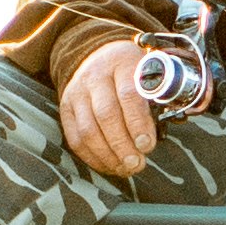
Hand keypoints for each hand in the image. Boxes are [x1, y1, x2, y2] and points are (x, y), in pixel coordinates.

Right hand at [58, 43, 164, 179]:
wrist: (99, 56)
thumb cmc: (132, 72)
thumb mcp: (149, 72)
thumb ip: (156, 97)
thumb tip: (159, 132)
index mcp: (122, 62)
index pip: (129, 95)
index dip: (138, 123)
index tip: (147, 145)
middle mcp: (96, 76)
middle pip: (106, 115)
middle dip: (122, 145)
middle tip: (137, 164)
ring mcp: (77, 92)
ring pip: (88, 129)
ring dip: (107, 155)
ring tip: (124, 168)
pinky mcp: (66, 107)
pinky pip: (75, 137)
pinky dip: (92, 156)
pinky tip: (108, 165)